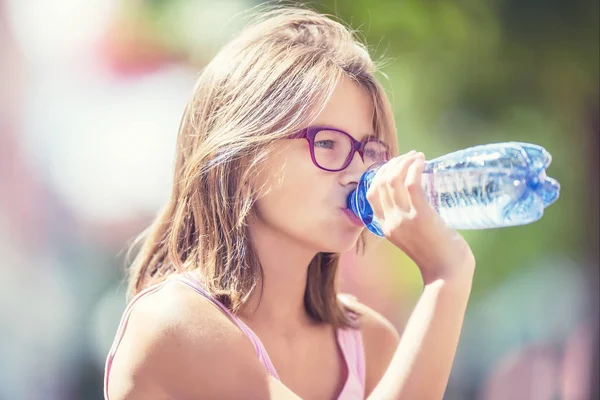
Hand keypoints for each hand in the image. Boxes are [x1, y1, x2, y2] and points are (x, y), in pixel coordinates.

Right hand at [366, 151, 474, 284]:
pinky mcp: (420, 216)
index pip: (371, 193)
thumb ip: (407, 220)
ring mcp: (403, 218)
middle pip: (380, 182)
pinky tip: (422, 161)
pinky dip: (415, 167)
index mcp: (384, 227)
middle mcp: (389, 221)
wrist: (447, 274)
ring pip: (393, 179)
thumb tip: (415, 195)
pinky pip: (411, 183)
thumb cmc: (436, 255)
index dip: (380, 174)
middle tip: (409, 157)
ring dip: (404, 162)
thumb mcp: (412, 237)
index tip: (395, 165)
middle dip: (393, 163)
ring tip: (417, 156)